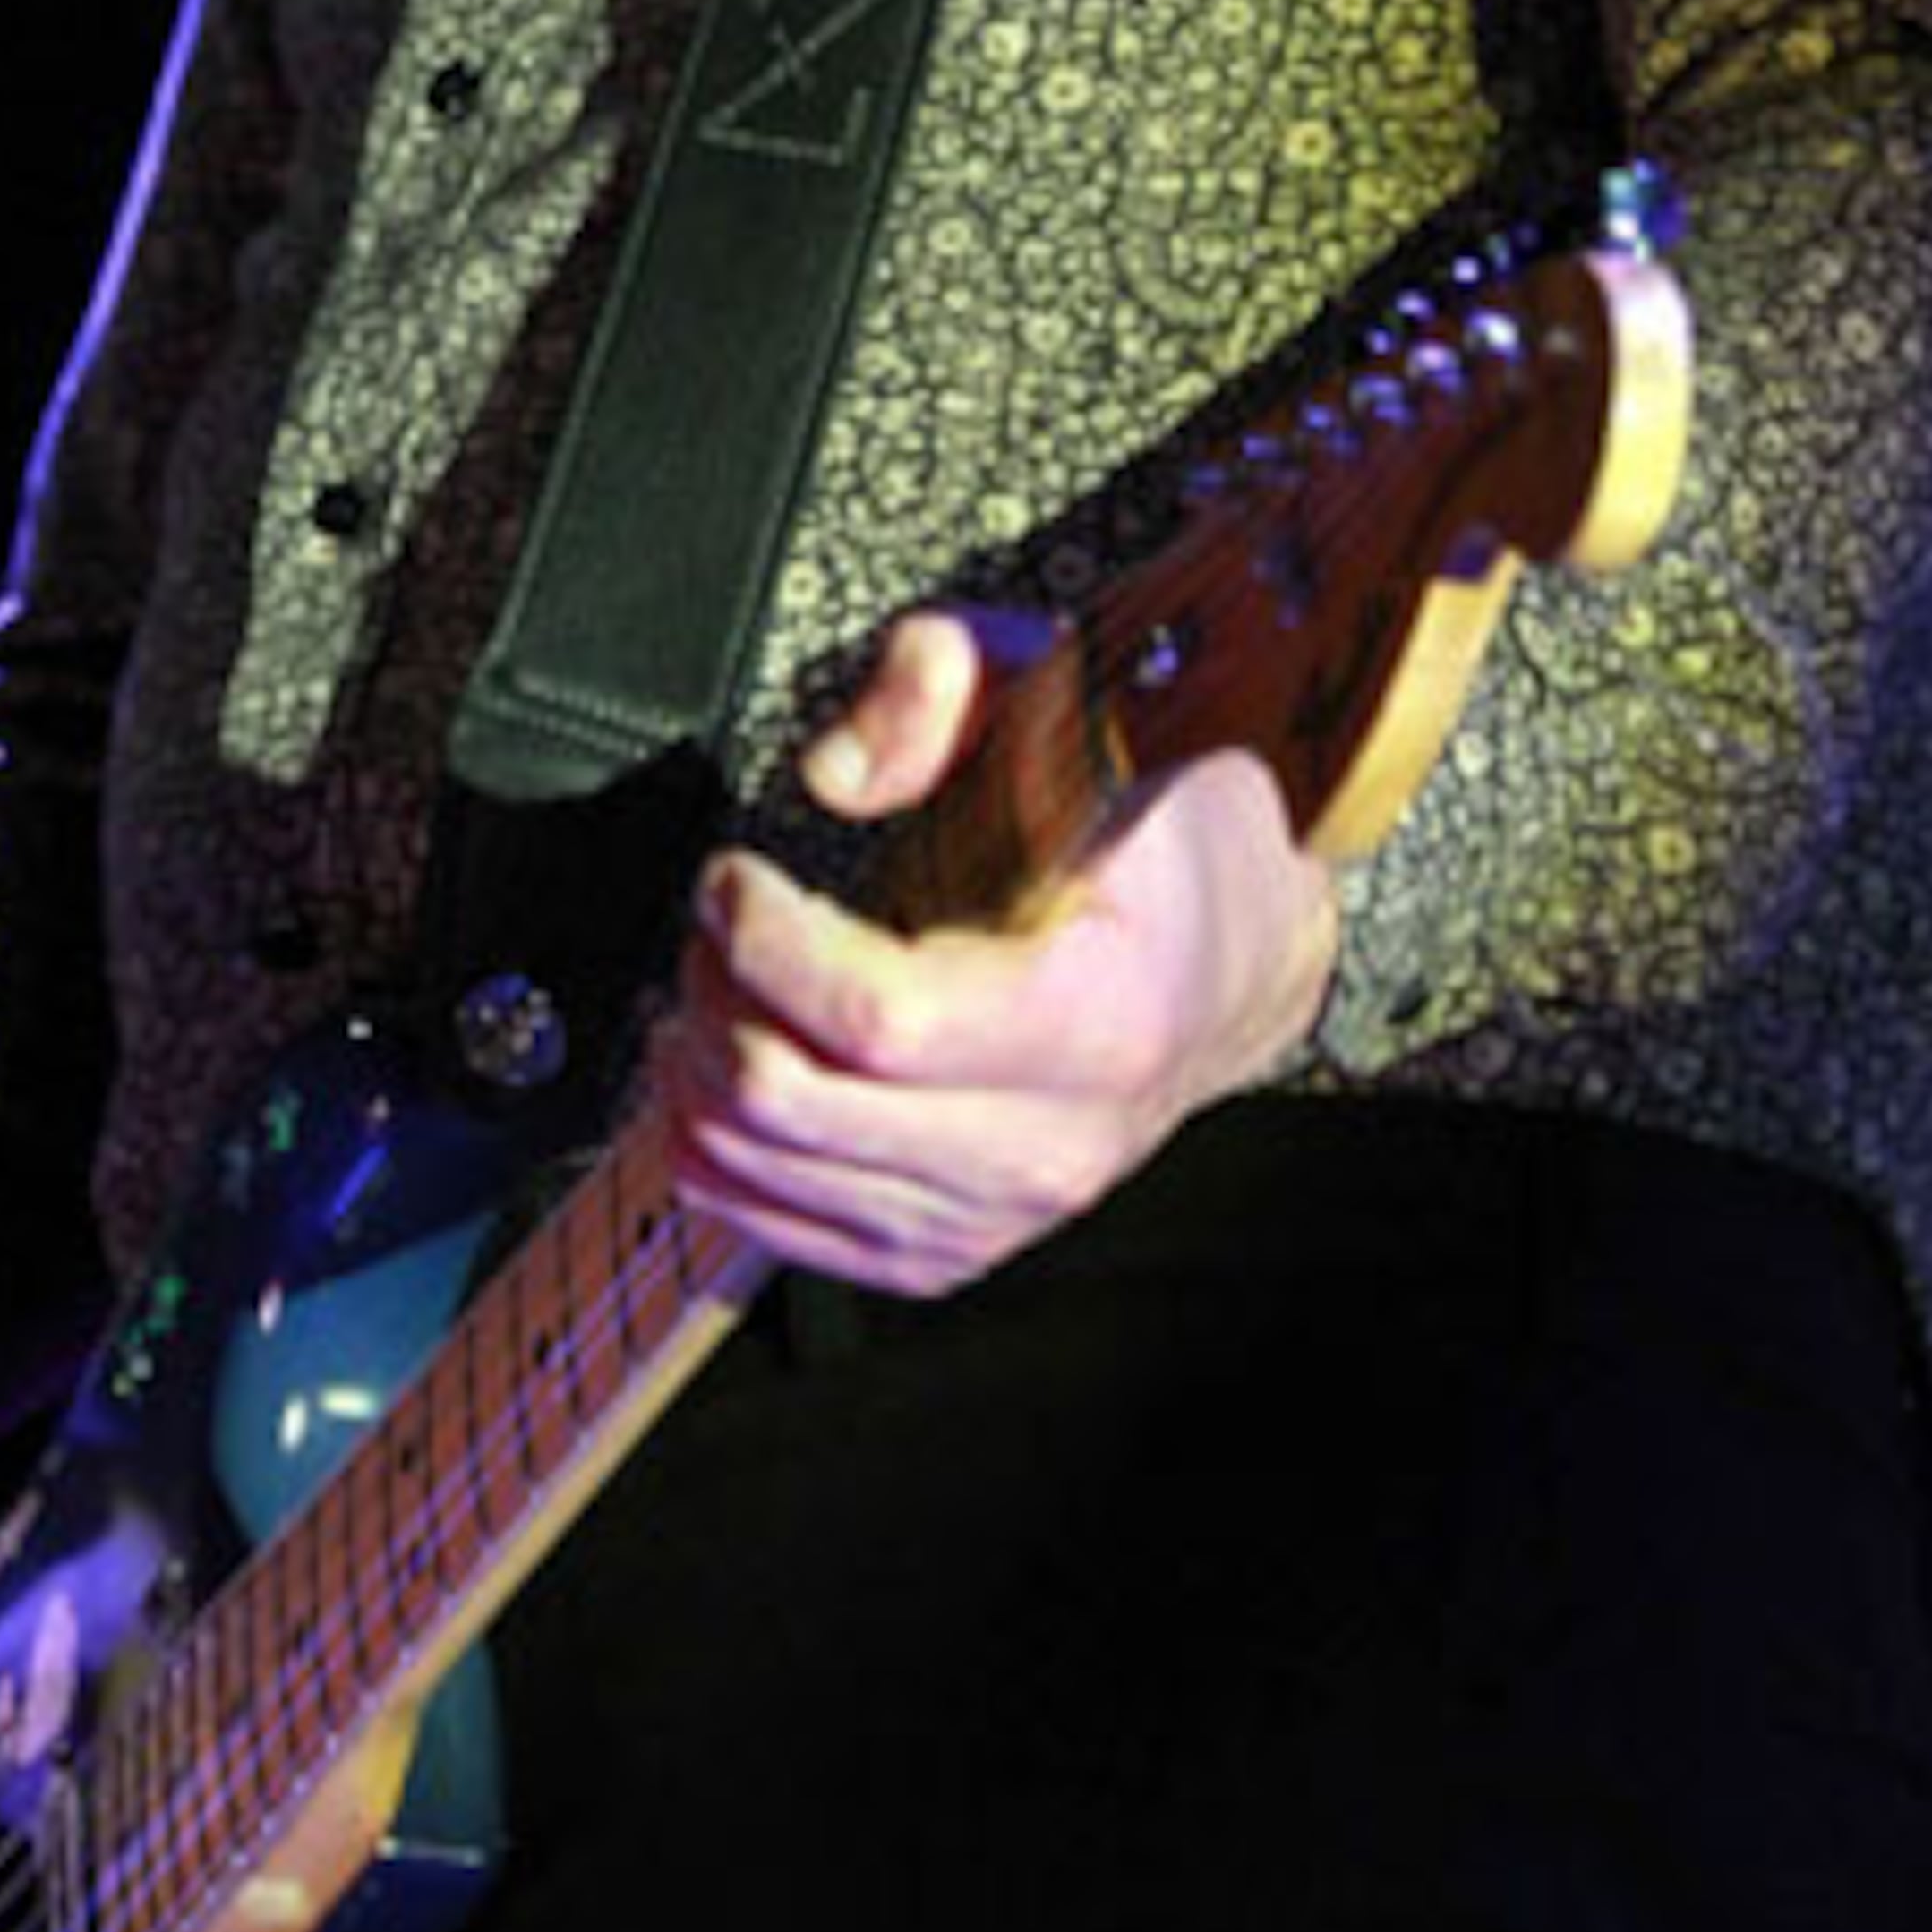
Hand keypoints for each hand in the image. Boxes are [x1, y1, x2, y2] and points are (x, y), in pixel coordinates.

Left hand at [653, 609, 1341, 1294]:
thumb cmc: (1156, 831)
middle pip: (794, 1104)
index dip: (767, 942)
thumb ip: (946, 682)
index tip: (734, 876)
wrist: (1233, 959)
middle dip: (715, 990)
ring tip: (716, 981)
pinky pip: (771, 1226)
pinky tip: (726, 1061)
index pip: (878, 1021)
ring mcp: (998, 1212)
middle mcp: (1052, 1139)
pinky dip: (711, 1144)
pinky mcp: (951, 1249)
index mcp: (1095, 1012)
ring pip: (761, 1170)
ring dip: (697, 1065)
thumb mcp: (1069, 700)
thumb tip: (835, 769)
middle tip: (720, 919)